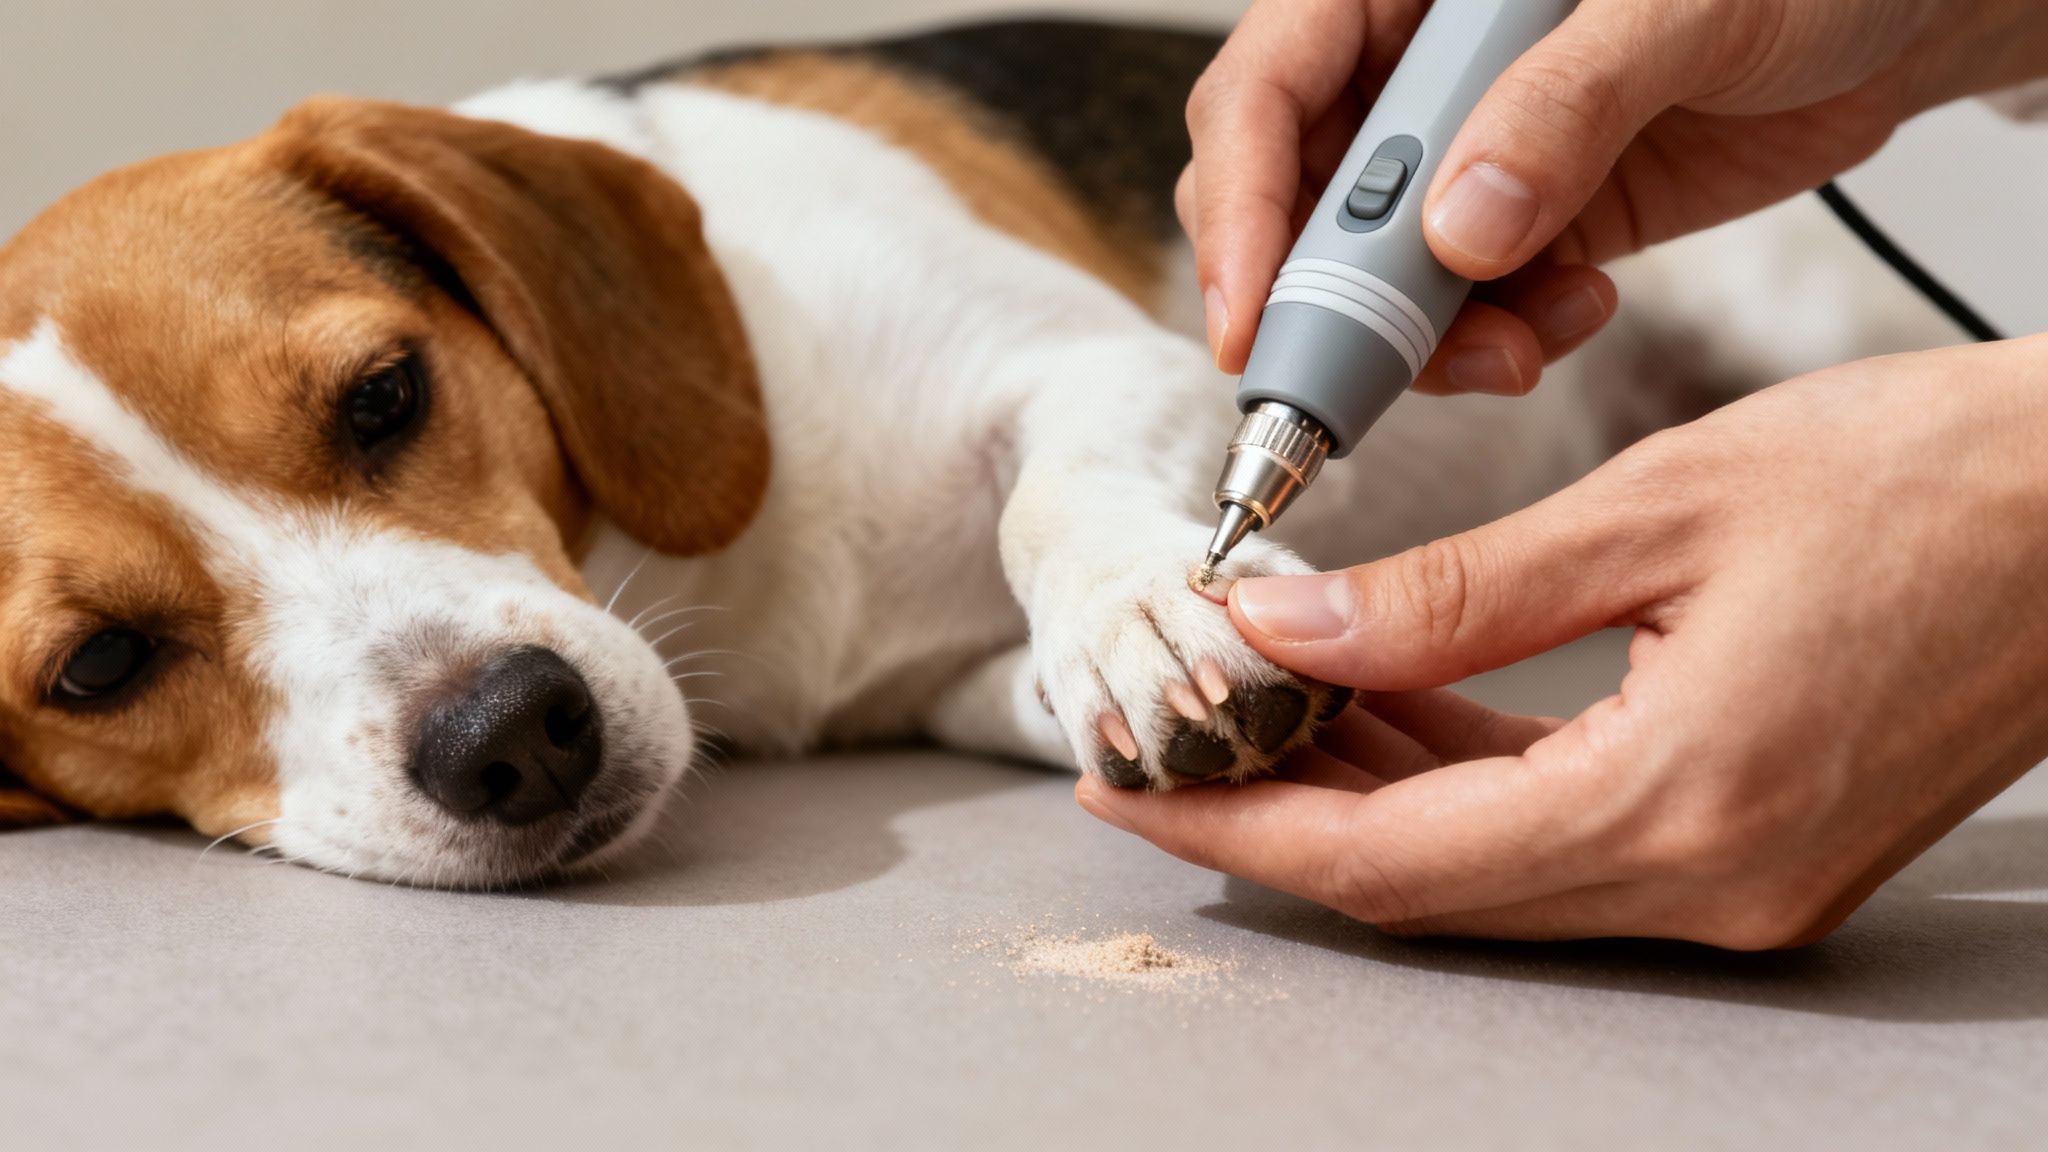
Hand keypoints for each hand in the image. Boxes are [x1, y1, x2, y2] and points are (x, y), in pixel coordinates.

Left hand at [1078, 337, 2047, 946]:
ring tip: (1263, 703)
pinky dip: (1465, 779)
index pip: (1388, 861)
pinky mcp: (1761, 849)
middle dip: (1280, 813)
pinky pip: (1566, 837)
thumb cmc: (1919, 481)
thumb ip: (1448, 597)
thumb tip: (1285, 633)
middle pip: (1426, 885)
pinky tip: (1393, 708)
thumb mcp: (1652, 510)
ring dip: (1369, 791)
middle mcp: (1709, 882)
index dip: (1241, 827)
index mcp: (1678, 805)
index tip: (1127, 788)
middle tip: (1166, 742)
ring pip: (1491, 865)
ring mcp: (1742, 882)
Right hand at [1181, 0, 2045, 394]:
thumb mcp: (1684, 10)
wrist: (1898, 23)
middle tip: (1366, 384)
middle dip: (1321, 304)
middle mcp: (1411, 72)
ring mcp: (1459, 155)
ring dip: (1422, 343)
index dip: (1238, 207)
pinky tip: (1575, 317)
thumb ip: (1564, 111)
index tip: (1250, 318)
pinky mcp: (1518, 224)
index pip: (1264, 93)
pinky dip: (1498, 344)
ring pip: (1364, 278)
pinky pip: (1459, 310)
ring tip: (1519, 354)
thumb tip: (1458, 235)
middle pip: (1286, 199)